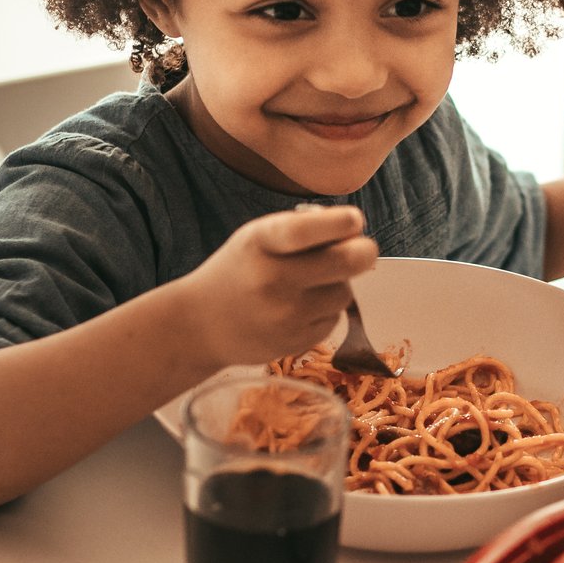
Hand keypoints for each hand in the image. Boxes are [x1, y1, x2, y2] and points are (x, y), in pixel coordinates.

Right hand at [185, 205, 379, 367]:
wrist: (200, 326)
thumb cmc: (240, 271)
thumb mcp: (258, 239)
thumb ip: (302, 230)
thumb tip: (356, 233)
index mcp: (261, 242)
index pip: (306, 230)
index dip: (339, 224)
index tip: (355, 220)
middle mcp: (273, 279)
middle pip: (346, 262)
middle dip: (363, 252)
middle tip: (363, 250)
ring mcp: (286, 315)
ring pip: (344, 293)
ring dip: (337, 285)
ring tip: (310, 285)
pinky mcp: (296, 341)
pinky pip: (333, 319)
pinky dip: (324, 311)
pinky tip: (298, 309)